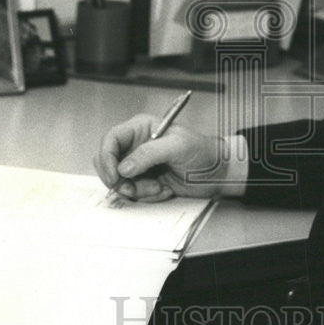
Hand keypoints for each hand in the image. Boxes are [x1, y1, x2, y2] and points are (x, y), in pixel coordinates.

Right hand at [94, 114, 229, 200]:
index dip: (107, 158)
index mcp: (141, 128)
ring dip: (137, 190)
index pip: (111, 139)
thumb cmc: (202, 151)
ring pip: (120, 181)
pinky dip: (147, 196)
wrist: (217, 172)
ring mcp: (140, 164)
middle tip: (133, 189)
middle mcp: (136, 145)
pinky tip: (164, 189)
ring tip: (159, 186)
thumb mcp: (177, 146)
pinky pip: (133, 192)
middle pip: (109, 163)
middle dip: (119, 179)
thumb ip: (149, 154)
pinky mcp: (145, 181)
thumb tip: (124, 167)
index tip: (114, 176)